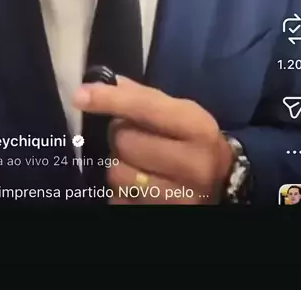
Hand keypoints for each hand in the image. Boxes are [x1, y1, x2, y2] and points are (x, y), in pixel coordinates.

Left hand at [73, 77, 233, 204]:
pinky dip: (120, 190)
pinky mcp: (160, 217)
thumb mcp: (180, 112)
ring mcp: (178, 198)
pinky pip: (117, 199)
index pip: (145, 108)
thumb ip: (143, 97)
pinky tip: (139, 185)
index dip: (110, 100)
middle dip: (120, 136)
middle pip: (124, 141)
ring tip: (138, 163)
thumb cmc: (193, 141)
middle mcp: (193, 166)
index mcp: (198, 129)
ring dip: (119, 164)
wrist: (221, 184)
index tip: (80, 95)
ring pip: (117, 173)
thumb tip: (102, 82)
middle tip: (135, 137)